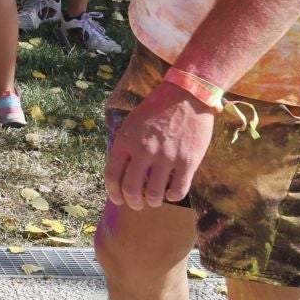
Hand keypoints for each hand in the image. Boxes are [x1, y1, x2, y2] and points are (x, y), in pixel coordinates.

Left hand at [103, 82, 216, 209]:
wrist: (187, 95)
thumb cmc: (157, 108)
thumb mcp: (131, 123)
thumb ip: (125, 146)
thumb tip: (120, 171)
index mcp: (126, 140)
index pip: (112, 174)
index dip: (112, 192)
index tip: (117, 199)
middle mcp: (144, 150)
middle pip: (131, 188)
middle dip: (132, 201)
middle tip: (136, 205)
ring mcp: (166, 156)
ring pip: (154, 193)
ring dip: (152, 201)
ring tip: (153, 200)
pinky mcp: (188, 160)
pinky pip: (178, 189)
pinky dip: (173, 196)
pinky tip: (171, 194)